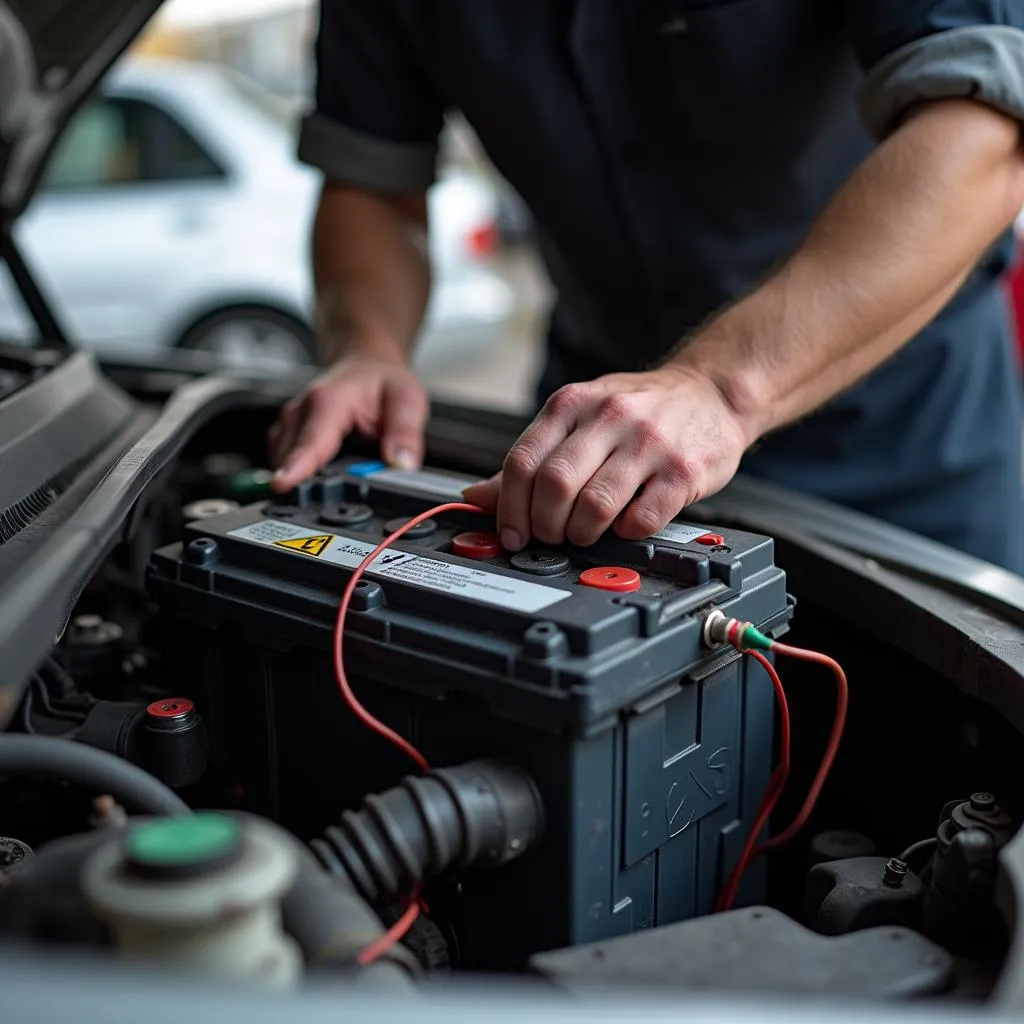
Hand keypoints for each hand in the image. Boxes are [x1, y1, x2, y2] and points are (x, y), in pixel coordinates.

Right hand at [268, 351, 427, 492]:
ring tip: (331, 485)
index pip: (311, 441)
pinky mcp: (287, 431)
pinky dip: (298, 470)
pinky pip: (282, 457)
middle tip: (333, 499)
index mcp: (330, 401)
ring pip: (282, 459)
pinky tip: (320, 473)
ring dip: (302, 476)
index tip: (283, 484)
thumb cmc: (383, 380)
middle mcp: (303, 410)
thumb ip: (405, 434)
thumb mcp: (407, 399)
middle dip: (306, 482)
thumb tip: (402, 465)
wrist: (368, 363)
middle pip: (291, 456)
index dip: (297, 467)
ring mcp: (291, 420)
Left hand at [462, 366, 753, 549]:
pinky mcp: (683, 471)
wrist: (713, 392)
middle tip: (552, 535)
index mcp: (573, 403)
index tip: (512, 532)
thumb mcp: (579, 419)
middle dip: (545, 525)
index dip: (509, 508)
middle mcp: (609, 417)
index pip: (522, 462)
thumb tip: (477, 498)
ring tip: (586, 533)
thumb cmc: (641, 410)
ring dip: (582, 533)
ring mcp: (649, 443)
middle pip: (554, 486)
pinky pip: (642, 519)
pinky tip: (627, 524)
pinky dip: (626, 533)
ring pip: (594, 506)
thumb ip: (531, 459)